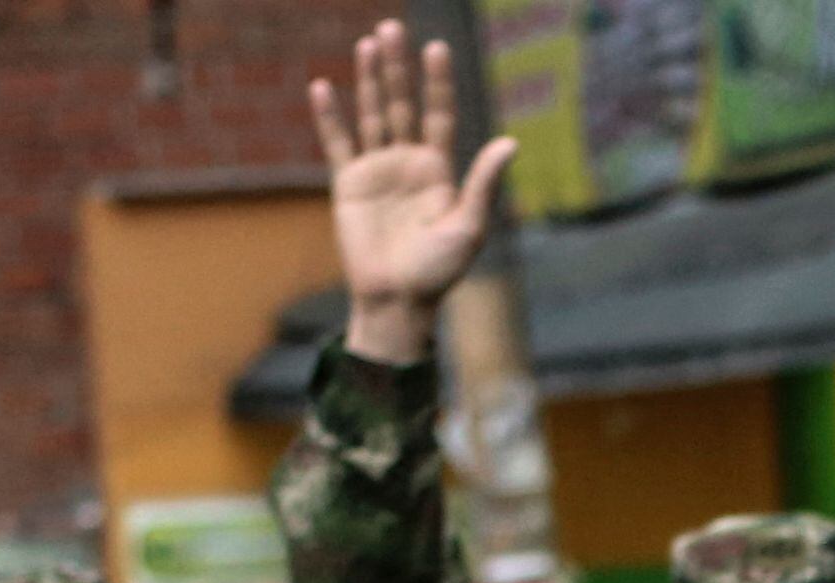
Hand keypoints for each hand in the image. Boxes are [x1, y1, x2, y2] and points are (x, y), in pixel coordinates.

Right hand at [310, 20, 514, 367]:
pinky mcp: (348, 184)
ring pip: (373, 115)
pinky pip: (338, 143)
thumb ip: (483, 183)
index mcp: (439, 171)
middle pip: (403, 105)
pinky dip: (330, 117)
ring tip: (367, 44)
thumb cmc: (439, 272)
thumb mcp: (468, 227)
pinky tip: (323, 87)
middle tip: (392, 28)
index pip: (438, 115)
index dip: (437, 82)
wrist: (398, 301)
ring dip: (369, 80)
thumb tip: (510, 142)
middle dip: (398, 68)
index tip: (436, 48)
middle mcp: (408, 163)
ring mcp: (377, 170)